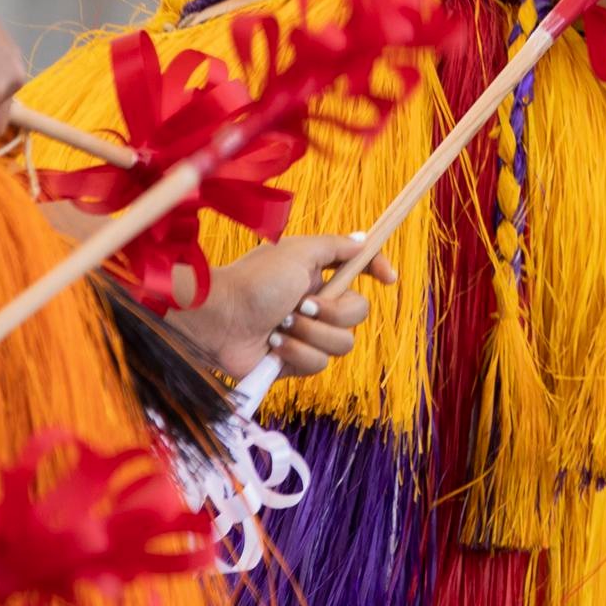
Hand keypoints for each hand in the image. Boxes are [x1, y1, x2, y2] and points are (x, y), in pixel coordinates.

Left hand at [183, 236, 394, 380]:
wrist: (217, 319)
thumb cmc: (253, 280)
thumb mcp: (298, 251)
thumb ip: (336, 246)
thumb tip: (364, 240)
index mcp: (319, 275)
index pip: (360, 270)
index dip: (377, 271)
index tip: (388, 279)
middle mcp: (316, 305)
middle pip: (360, 313)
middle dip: (333, 312)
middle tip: (302, 305)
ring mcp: (307, 335)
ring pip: (343, 344)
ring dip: (310, 334)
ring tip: (281, 326)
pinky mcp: (294, 362)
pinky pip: (318, 364)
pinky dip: (295, 352)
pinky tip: (273, 345)